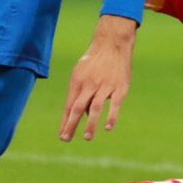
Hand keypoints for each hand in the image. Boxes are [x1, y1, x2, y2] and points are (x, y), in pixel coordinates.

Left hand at [58, 14, 136, 141]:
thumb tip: (84, 114)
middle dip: (71, 125)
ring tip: (87, 137)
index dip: (65, 121)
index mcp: (77, 81)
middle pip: (78, 107)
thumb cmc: (95, 61)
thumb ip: (80, 94)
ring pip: (95, 107)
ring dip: (90, 124)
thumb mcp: (81, 73)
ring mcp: (105, 86)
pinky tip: (107, 127)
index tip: (62, 135)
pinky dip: (111, 116)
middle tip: (66, 139)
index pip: (69, 105)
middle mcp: (89, 84)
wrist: (112, 44)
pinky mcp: (120, 88)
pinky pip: (115, 104)